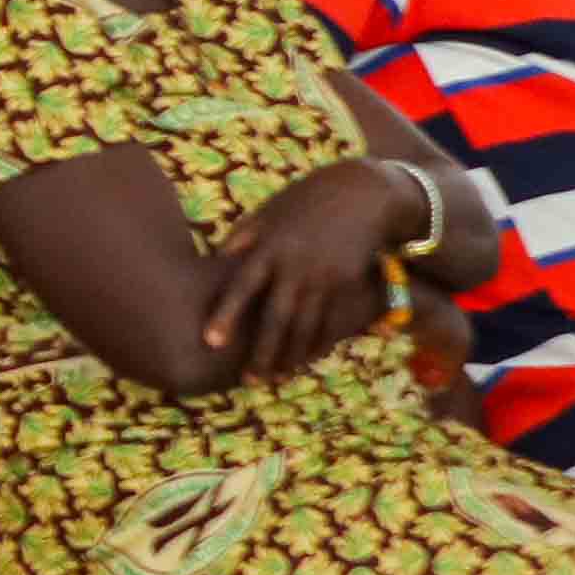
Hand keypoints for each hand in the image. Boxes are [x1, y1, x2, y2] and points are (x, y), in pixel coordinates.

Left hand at [194, 162, 420, 386]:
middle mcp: (297, 265)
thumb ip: (243, 237)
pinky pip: (332, 321)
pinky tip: (306, 360)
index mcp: (270, 247)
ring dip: (291, 357)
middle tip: (248, 382)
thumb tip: (218, 260)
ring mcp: (326, 276)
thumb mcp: (269, 211)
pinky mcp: (349, 283)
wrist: (363, 192)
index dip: (226, 316)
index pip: (243, 287)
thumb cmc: (305, 200)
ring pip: (306, 327)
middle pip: (277, 318)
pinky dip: (319, 343)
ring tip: (274, 379)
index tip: (211, 342)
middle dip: (262, 353)